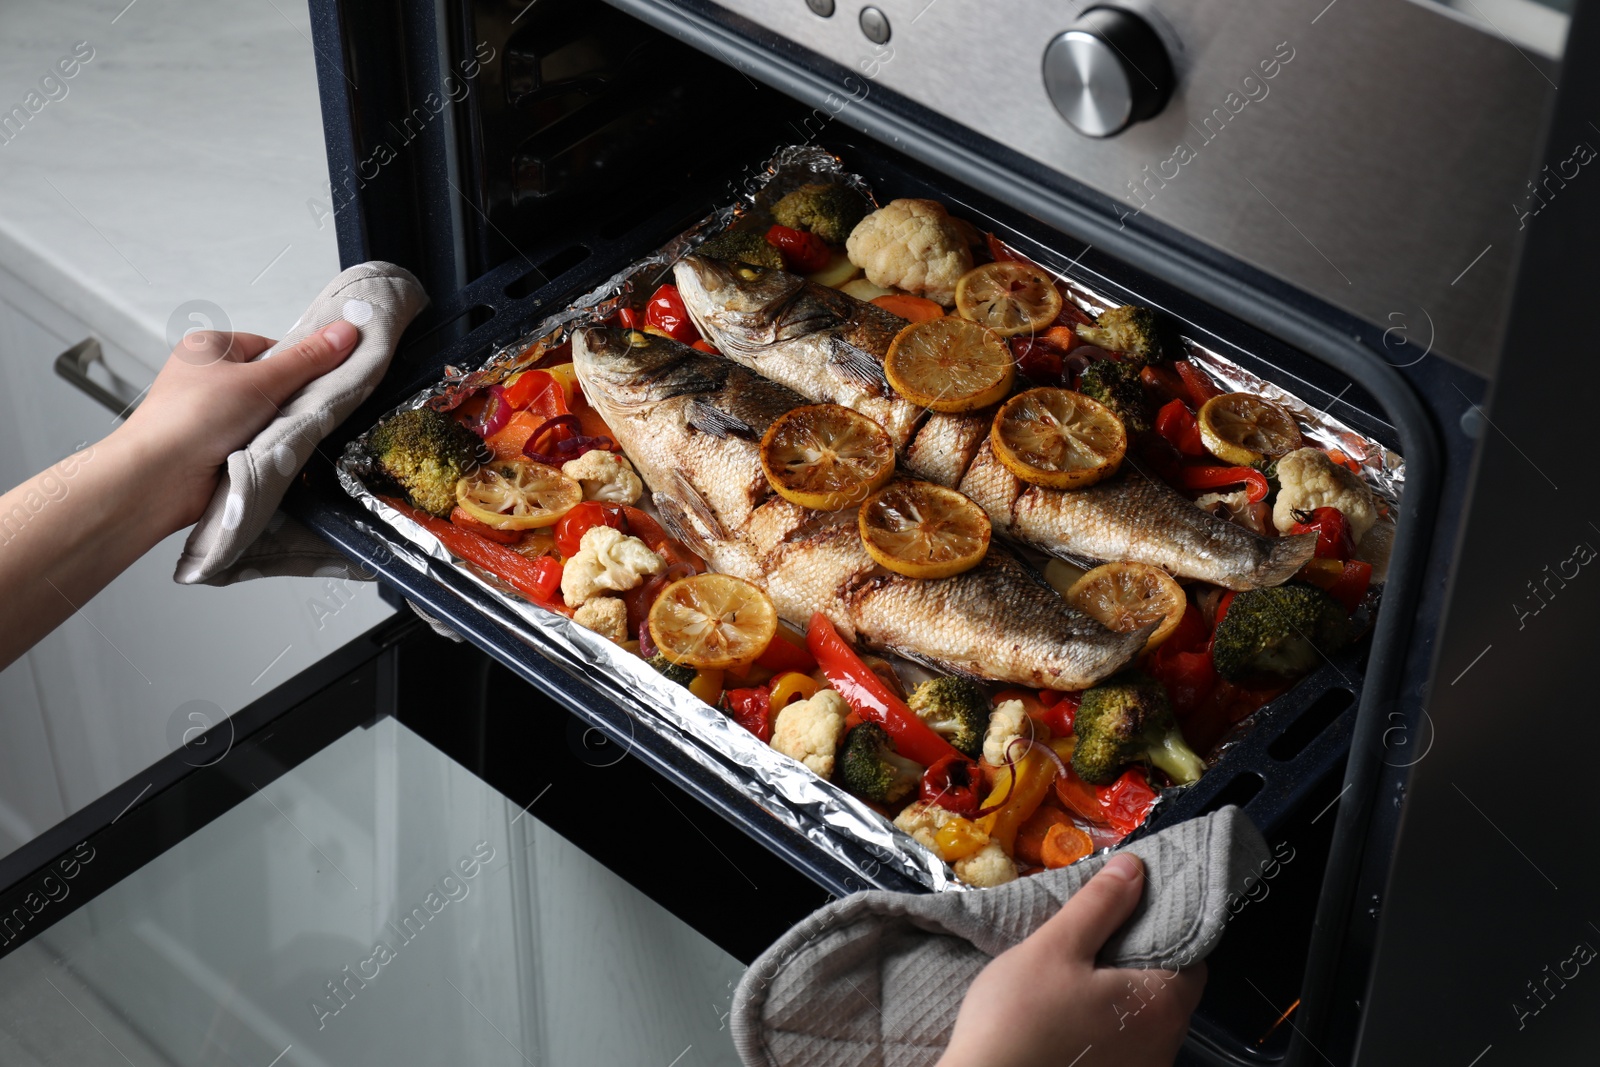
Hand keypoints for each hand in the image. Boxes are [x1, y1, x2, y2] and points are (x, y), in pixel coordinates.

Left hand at [117, 322, 359, 530]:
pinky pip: (254, 443)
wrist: (158, 479)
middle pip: (271, 384)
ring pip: (265, 418)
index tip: (318, 380)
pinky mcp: (214, 448)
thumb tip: (347, 330)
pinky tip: (267, 457)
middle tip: (300, 413)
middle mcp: (205, 379)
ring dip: (277, 430)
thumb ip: (308, 359)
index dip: (297, 364)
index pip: (271, 347)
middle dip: (288, 402)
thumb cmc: (192, 418)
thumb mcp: (262, 380)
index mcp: (209, 348)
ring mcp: (209, 415)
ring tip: (277, 438)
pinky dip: (264, 451)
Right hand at [937, 854, 1206, 1066]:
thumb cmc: (1019, 1017)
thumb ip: (1100, 905)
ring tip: (1077, 972)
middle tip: (1094, 935)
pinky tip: (1069, 1014)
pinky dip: (1105, 1024)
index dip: (1163, 926)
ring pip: (1144, 1019)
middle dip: (1138, 959)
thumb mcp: (1055, 947)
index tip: (1128, 909)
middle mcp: (1165, 1046)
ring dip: (1120, 994)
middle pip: (1169, 989)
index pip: (1192, 956)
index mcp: (1162, 1006)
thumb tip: (1135, 868)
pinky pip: (1123, 1045)